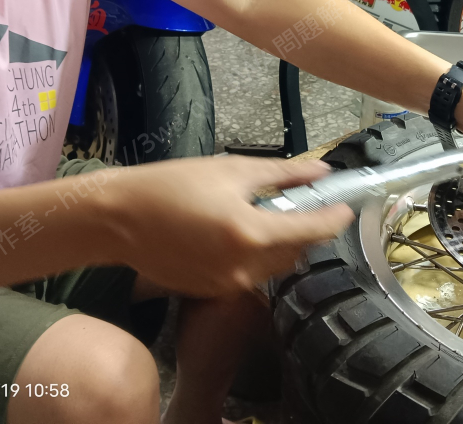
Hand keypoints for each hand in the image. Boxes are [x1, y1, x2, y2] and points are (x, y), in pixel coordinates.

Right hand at [97, 157, 353, 297]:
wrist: (118, 219)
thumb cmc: (170, 186)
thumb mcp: (230, 170)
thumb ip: (282, 173)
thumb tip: (320, 172)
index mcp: (252, 234)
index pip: (313, 231)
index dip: (334, 217)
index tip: (345, 206)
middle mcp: (245, 268)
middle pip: (296, 253)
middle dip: (304, 229)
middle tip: (293, 201)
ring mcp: (227, 285)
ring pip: (274, 266)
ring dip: (278, 243)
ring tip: (257, 214)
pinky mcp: (211, 292)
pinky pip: (248, 274)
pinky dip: (253, 255)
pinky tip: (231, 232)